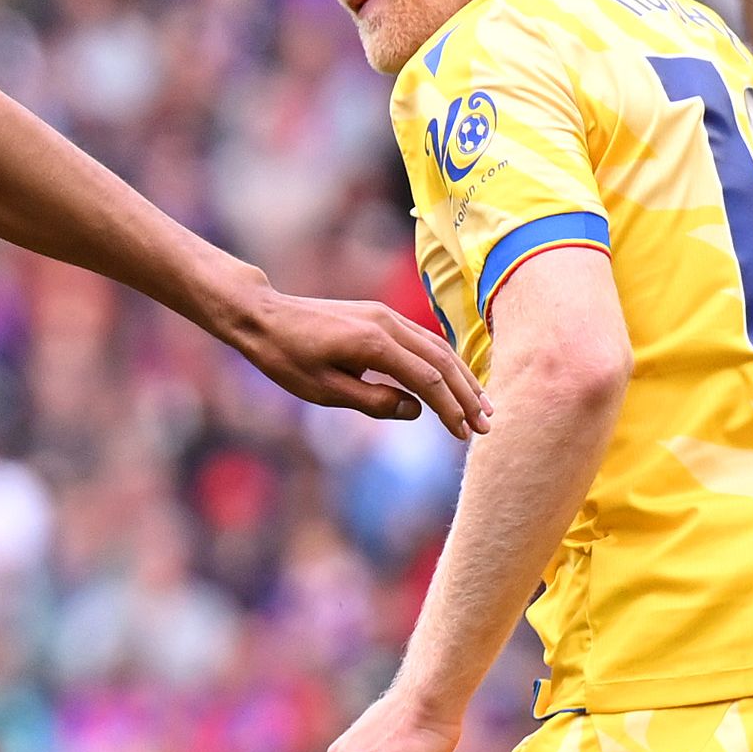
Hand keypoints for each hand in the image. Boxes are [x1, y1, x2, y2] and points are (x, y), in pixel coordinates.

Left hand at [225, 286, 490, 439]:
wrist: (265, 316)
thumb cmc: (287, 358)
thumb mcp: (324, 391)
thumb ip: (373, 402)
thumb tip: (416, 409)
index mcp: (374, 343)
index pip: (427, 380)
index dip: (450, 409)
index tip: (465, 435)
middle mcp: (387, 323)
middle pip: (442, 362)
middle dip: (467, 396)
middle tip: (487, 426)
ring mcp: (386, 316)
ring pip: (437, 348)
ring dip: (462, 378)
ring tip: (481, 407)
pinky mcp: (381, 316)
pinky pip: (423, 340)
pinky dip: (443, 363)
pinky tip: (454, 381)